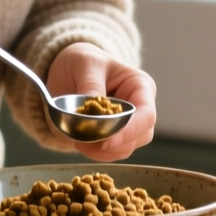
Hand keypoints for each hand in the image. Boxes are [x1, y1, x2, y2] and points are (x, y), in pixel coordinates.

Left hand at [46, 43, 155, 160]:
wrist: (69, 69)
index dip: (129, 131)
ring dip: (102, 151)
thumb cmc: (84, 61)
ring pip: (125, 149)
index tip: (106, 141)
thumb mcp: (86, 64)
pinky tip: (80, 142)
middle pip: (140, 137)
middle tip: (84, 140)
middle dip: (114, 143)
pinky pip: (111, 154)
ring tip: (79, 138)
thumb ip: (91, 86)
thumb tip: (92, 113)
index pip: (146, 116)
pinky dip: (95, 153)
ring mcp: (128, 125)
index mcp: (141, 87)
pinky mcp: (113, 136)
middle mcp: (140, 108)